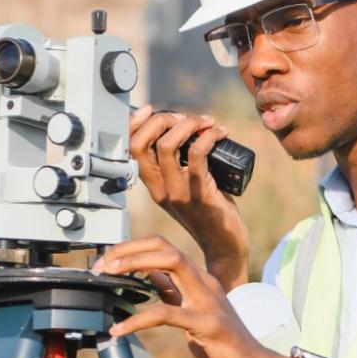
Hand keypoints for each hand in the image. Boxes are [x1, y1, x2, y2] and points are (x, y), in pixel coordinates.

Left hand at [94, 236, 302, 357]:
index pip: (164, 248)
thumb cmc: (225, 345)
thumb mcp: (193, 312)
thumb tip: (150, 276)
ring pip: (171, 263)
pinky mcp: (207, 324)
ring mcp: (208, 301)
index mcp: (200, 280)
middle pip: (165, 247)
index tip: (109, 261)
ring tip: (108, 277)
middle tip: (103, 264)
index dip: (134, 248)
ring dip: (134, 265)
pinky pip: (166, 314)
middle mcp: (205, 284)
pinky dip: (138, 320)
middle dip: (129, 250)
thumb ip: (174, 293)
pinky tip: (120, 329)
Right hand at [128, 105, 250, 289]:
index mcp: (154, 185)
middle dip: (163, 119)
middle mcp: (160, 188)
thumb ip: (182, 165)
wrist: (225, 247)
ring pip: (167, 145)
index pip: (131, 149)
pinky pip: (198, 155)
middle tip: (187, 119)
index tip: (151, 110)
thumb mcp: (187, 188)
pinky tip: (219, 133)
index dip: (136, 123)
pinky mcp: (200, 194)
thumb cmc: (212, 214)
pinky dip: (208, 137)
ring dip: (188, 124)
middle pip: (143, 143)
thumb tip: (190, 129)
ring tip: (206, 122)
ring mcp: (178, 192)